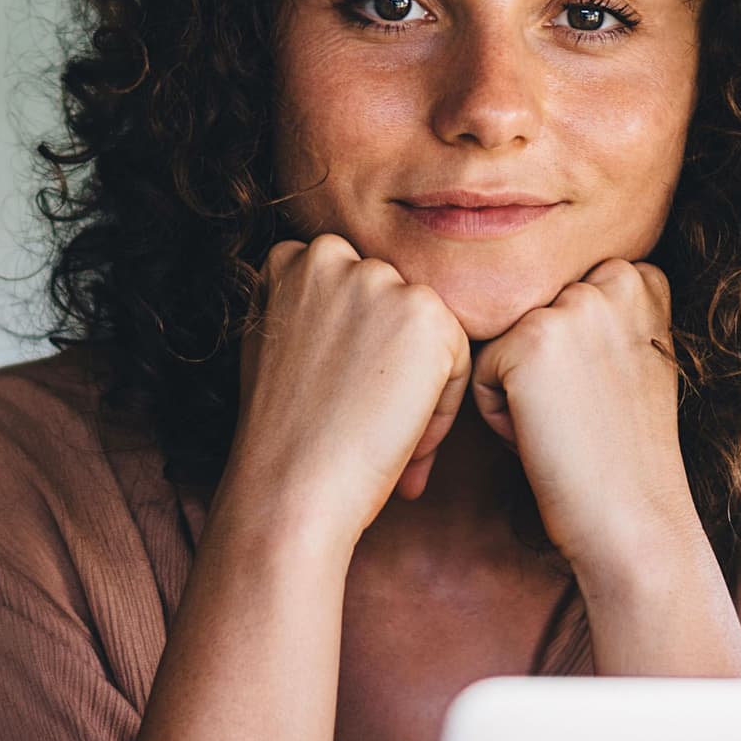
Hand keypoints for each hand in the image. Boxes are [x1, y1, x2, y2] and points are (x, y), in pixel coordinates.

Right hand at [221, 234, 471, 547]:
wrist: (291, 486)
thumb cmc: (285, 437)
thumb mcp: (280, 350)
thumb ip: (313, 313)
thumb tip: (365, 320)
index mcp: (290, 259)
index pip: (355, 294)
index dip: (357, 354)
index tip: (341, 400)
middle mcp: (332, 254)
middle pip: (394, 308)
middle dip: (392, 365)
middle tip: (366, 424)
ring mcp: (379, 279)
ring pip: (428, 332)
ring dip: (419, 384)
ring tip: (385, 435)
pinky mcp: (424, 312)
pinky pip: (459, 357)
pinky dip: (442, 406)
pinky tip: (405, 439)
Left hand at [470, 258, 699, 575]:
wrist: (634, 518)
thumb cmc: (628, 455)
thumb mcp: (640, 361)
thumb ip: (607, 313)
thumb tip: (544, 298)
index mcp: (643, 278)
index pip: (565, 296)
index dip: (574, 355)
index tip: (609, 396)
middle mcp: (613, 278)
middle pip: (530, 317)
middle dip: (543, 367)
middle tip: (586, 416)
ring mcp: (572, 307)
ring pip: (503, 343)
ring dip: (519, 390)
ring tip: (566, 426)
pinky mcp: (529, 342)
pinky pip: (479, 374)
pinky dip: (498, 417)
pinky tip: (544, 438)